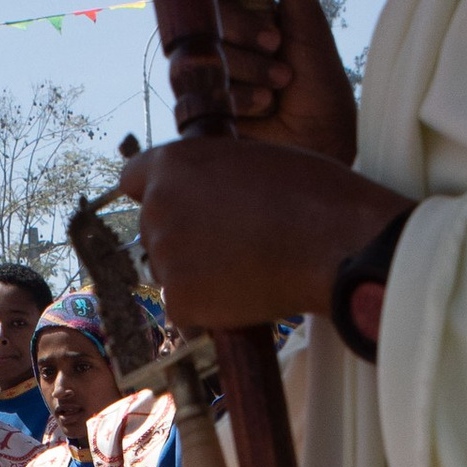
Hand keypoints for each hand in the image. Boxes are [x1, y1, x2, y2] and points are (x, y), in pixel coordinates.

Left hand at [123, 133, 398, 334]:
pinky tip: (244, 293)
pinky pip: (183, 307)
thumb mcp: (251, 159)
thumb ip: (211, 173)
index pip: (133, 178)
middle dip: (182, 237)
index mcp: (172, 163)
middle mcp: (158, 207)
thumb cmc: (310, 195)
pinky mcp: (178, 300)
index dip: (159, 192)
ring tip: (244, 268)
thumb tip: (201, 191)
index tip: (180, 205)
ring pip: (168, 270)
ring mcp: (165, 256)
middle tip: (230, 244)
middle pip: (152, 228)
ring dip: (194, 273)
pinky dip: (207, 308)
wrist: (333, 244)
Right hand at [211, 0, 358, 160]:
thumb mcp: (309, 26)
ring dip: (243, 68)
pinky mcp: (196, 112)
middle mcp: (217, 38)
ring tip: (277, 86)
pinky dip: (234, 100)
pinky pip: (192, 95)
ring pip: (195, 54)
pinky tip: (260, 110)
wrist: (320, 145)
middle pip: (200, 12)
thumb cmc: (321, 86)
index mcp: (241, 10)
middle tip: (276, 45)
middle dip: (241, 28)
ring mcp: (204, 74)